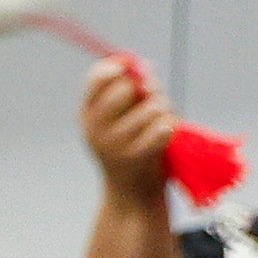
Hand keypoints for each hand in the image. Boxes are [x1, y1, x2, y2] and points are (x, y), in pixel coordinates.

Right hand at [77, 55, 181, 208]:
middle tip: (153, 98)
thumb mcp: (120, 116)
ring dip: (164, 110)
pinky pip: (163, 127)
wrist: (132, 191)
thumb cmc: (131, 145)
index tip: (131, 69)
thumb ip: (130, 89)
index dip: (119, 67)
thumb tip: (142, 66)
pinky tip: (165, 134)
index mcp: (87, 115)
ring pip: (152, 107)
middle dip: (148, 88)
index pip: (98, 78)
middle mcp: (95, 130)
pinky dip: (170, 127)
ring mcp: (114, 145)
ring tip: (161, 121)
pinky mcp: (136, 157)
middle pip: (127, 88)